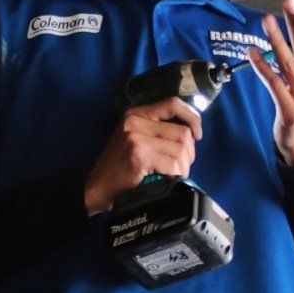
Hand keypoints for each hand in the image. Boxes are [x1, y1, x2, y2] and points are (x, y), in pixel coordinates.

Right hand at [83, 98, 202, 215]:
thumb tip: (191, 133)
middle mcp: (135, 121)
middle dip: (189, 153)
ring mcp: (136, 137)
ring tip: (175, 175)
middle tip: (181, 166)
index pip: (173, 104)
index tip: (197, 135)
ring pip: (181, 148)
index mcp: (135, 113)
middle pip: (182, 132)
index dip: (192, 117)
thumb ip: (156, 130)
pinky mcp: (139, 155)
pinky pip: (173, 164)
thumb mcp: (133, 139)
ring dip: (184, 166)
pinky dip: (177, 175)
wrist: (96, 189)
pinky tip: (169, 180)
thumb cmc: (119, 167)